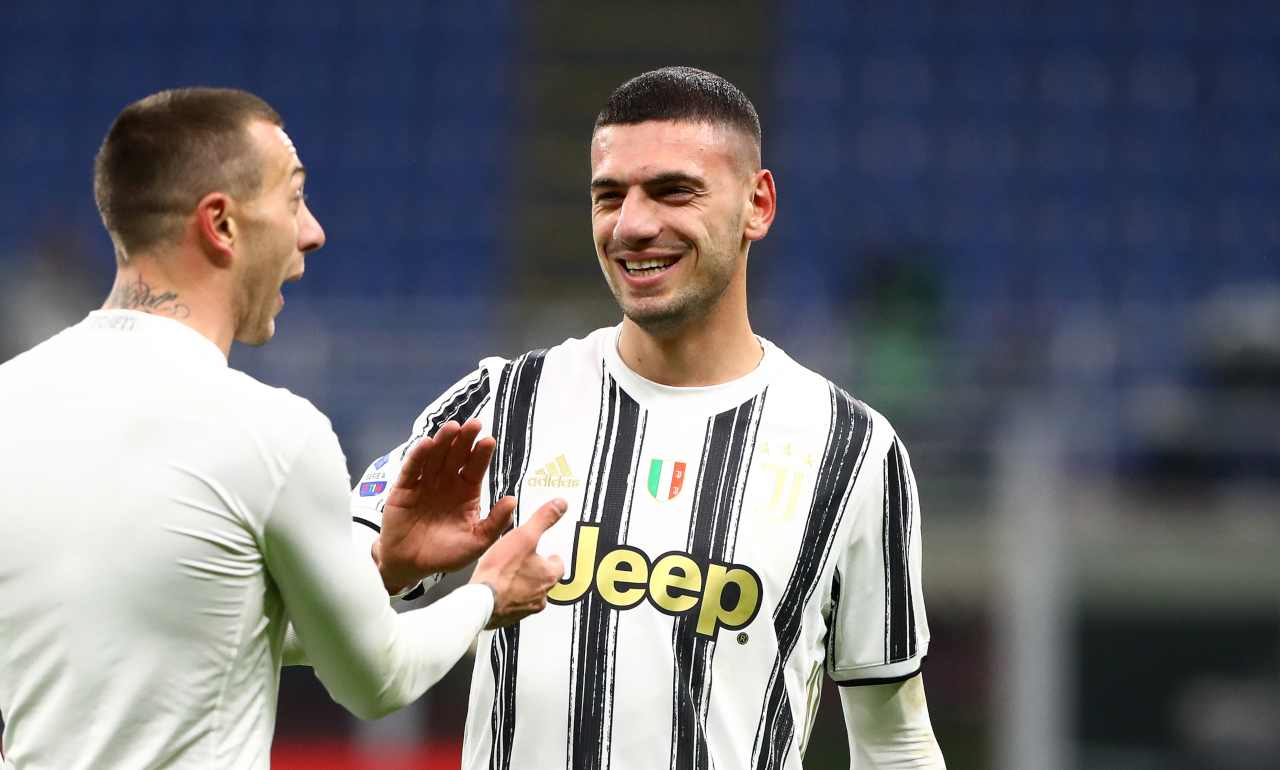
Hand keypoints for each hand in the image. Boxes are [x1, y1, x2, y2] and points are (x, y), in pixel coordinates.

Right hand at [374, 420, 516, 592]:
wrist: (410, 566)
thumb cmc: (445, 554)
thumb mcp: (476, 542)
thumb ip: (495, 523)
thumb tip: (513, 500)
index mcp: (466, 492)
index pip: (475, 468)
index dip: (481, 454)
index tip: (488, 441)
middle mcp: (446, 483)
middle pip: (456, 456)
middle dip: (464, 440)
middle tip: (473, 425)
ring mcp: (425, 483)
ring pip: (435, 457)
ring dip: (443, 441)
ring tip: (452, 428)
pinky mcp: (404, 488)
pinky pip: (412, 469)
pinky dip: (418, 456)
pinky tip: (426, 444)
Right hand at [471, 497, 567, 628]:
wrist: (481, 601)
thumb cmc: (501, 571)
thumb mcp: (524, 535)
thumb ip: (543, 519)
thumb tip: (560, 505)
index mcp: (549, 575)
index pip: (559, 565)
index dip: (552, 557)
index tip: (548, 553)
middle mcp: (541, 595)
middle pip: (545, 581)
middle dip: (537, 572)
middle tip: (526, 562)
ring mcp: (526, 608)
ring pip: (530, 595)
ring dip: (523, 586)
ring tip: (510, 575)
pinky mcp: (509, 616)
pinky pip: (514, 606)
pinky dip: (509, 598)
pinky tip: (498, 590)